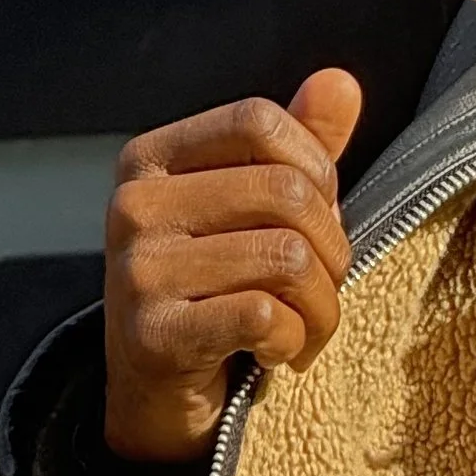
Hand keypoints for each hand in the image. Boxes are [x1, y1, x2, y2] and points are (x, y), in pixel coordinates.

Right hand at [102, 70, 363, 462]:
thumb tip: (340, 83)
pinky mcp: (152, 334)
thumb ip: (296, 145)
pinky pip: (264, 315)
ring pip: (287, 258)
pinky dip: (293, 341)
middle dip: (332, 250)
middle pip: (286, 192)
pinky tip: (276, 353)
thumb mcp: (251, 209)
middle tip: (320, 289)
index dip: (316, 168)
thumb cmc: (215, 288)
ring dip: (321, 308)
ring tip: (305, 327)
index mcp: (154, 158)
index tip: (318, 217)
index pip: (260, 121)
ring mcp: (137, 270)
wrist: (155, 392)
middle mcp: (135, 204)